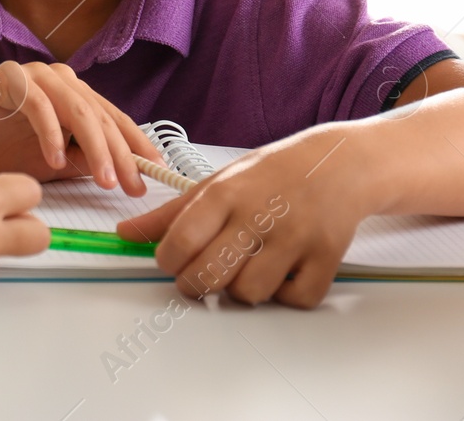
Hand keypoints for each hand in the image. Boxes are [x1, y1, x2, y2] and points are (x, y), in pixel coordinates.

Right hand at [0, 59, 164, 192]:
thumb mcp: (54, 162)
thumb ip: (85, 161)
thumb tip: (126, 171)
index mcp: (74, 94)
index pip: (114, 118)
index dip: (136, 145)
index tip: (155, 174)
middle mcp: (59, 79)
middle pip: (100, 115)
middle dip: (120, 153)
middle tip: (131, 185)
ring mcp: (34, 75)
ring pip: (76, 108)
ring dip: (94, 146)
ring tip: (104, 179)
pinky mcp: (7, 77)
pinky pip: (38, 104)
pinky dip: (50, 133)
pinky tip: (54, 160)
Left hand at [115, 126, 370, 308]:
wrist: (338, 163)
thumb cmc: (270, 174)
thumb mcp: (217, 182)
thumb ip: (170, 213)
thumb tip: (125, 234)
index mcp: (225, 194)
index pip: (180, 241)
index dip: (168, 261)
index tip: (171, 260)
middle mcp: (259, 215)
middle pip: (210, 276)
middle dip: (196, 284)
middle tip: (200, 275)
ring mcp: (295, 237)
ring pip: (250, 293)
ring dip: (242, 290)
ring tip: (246, 267)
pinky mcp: (327, 256)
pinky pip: (295, 299)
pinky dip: (286, 294)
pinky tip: (282, 271)